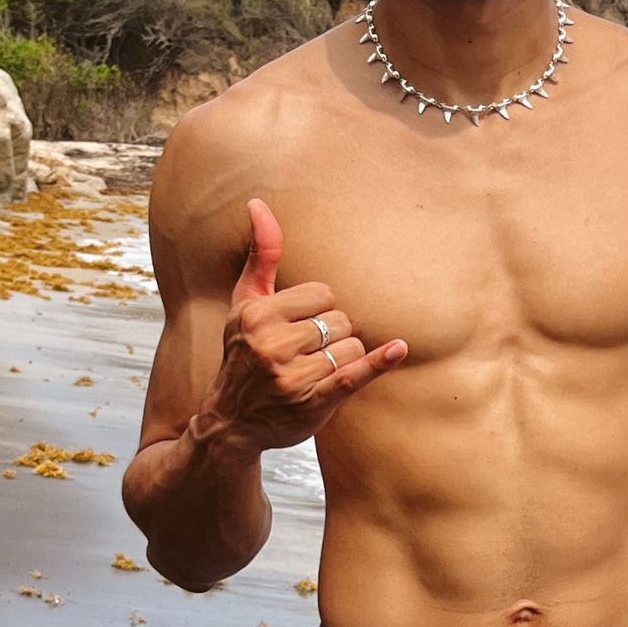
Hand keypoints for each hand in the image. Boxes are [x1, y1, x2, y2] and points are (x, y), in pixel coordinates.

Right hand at [195, 199, 406, 457]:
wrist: (230, 424)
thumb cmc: (243, 353)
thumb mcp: (244, 303)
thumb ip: (260, 254)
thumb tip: (258, 202)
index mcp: (256, 315)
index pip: (322, 293)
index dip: (318, 309)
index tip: (298, 326)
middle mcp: (271, 345)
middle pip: (339, 319)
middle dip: (331, 334)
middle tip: (304, 353)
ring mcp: (292, 377)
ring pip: (351, 345)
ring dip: (342, 357)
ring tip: (313, 371)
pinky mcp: (313, 403)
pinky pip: (354, 374)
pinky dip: (379, 362)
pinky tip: (398, 349)